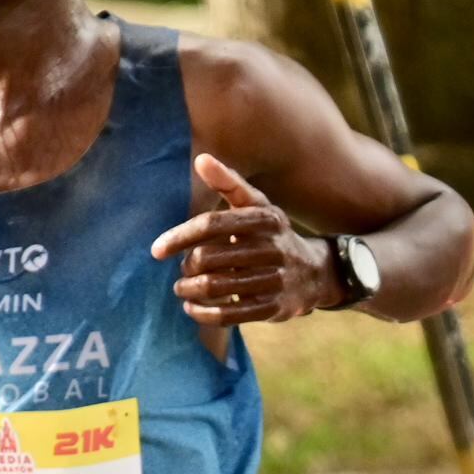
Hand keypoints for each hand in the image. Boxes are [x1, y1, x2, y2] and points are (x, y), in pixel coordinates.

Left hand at [154, 153, 329, 341]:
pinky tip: (192, 309)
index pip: (213, 224)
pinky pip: (230, 314)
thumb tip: (201, 159)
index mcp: (264, 219)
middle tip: (182, 269)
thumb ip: (229, 183)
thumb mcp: (257, 205)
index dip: (180, 236)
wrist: (316, 273)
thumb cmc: (273, 235)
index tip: (157, 250)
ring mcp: (275, 280)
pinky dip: (203, 314)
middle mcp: (272, 249)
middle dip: (187, 266)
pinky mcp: (273, 308)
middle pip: (210, 258)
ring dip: (190, 290)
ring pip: (216, 287)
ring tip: (182, 288)